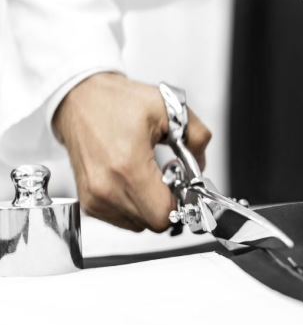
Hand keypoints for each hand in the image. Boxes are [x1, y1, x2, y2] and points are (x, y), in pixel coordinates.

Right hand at [53, 73, 211, 231]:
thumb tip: (201, 165)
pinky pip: (123, 220)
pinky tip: (134, 181)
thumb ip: (197, 137)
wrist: (78, 99)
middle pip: (154, 223)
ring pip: (139, 225)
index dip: (181, 202)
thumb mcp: (168, 108)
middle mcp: (106, 188)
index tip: (181, 184)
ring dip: (151, 207)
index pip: (164, 214)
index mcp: (127, 166)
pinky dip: (135, 206)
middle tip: (168, 179)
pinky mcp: (88, 202)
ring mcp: (95, 198)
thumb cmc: (115, 101)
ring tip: (149, 177)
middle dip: (168, 204)